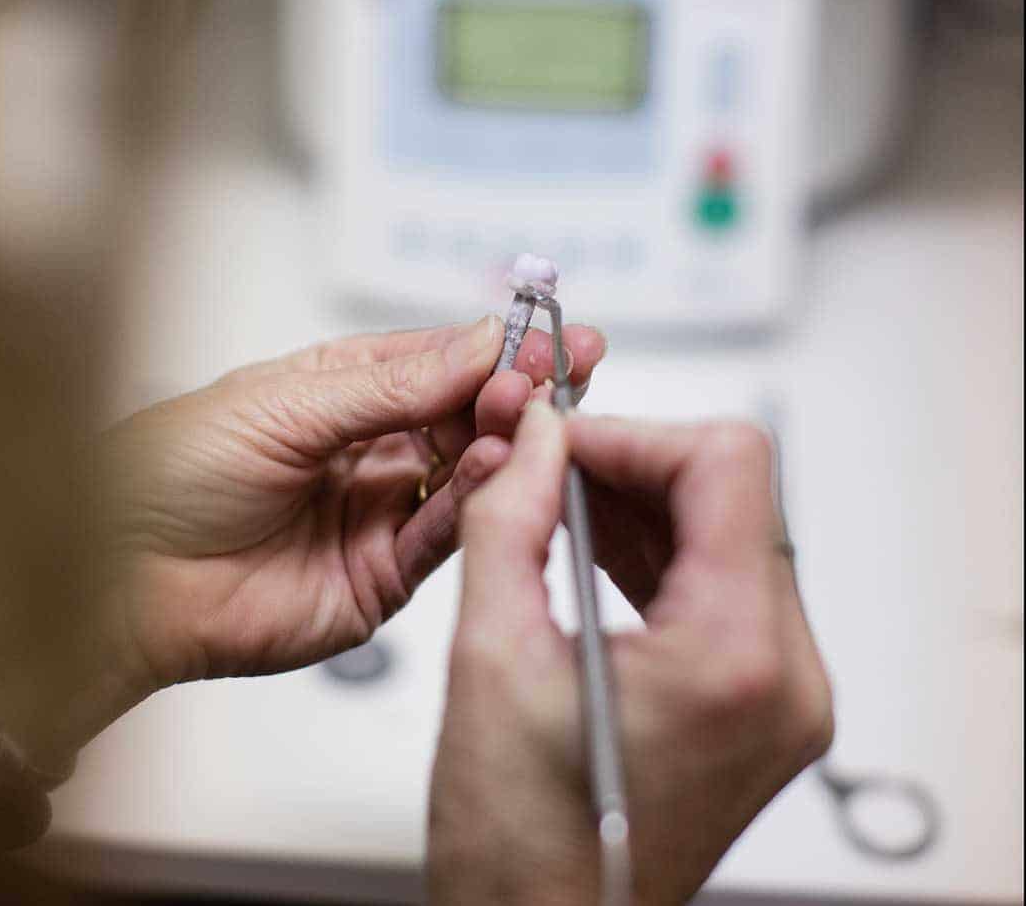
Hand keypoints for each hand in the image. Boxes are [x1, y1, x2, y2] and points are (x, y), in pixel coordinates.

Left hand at [97, 318, 604, 699]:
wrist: (120, 580)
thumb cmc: (170, 473)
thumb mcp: (286, 404)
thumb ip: (393, 384)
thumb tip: (480, 342)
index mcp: (341, 390)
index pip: (439, 360)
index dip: (495, 347)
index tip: (548, 333)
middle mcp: (370, 448)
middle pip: (465, 414)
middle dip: (514, 390)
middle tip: (559, 369)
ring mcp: (381, 511)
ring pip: (466, 472)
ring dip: (502, 439)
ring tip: (528, 410)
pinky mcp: (384, 575)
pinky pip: (444, 533)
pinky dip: (476, 500)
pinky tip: (494, 464)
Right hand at [429, 404, 833, 905]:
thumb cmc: (521, 842)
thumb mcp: (490, 657)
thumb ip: (508, 520)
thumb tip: (530, 438)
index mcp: (736, 660)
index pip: (727, 465)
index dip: (635, 435)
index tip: (564, 441)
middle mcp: (787, 675)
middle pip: (733, 492)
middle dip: (632, 463)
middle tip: (550, 464)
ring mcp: (782, 690)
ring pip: (727, 529)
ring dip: (641, 501)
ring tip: (557, 502)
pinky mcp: (759, 698)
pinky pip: (720, 581)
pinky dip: (655, 548)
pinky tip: (590, 543)